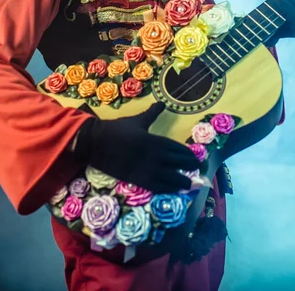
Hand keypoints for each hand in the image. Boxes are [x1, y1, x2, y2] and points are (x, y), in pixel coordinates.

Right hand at [74, 103, 199, 193]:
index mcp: (155, 140)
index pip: (177, 149)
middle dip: (189, 166)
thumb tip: (162, 103)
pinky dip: (168, 189)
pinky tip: (175, 190)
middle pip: (178, 163)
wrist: (96, 143)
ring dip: (183, 181)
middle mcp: (155, 156)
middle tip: (198, 168)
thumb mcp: (137, 121)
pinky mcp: (138, 179)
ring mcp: (147, 169)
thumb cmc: (117, 129)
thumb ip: (152, 114)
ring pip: (171, 178)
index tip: (195, 157)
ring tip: (191, 184)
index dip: (188, 154)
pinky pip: (158, 187)